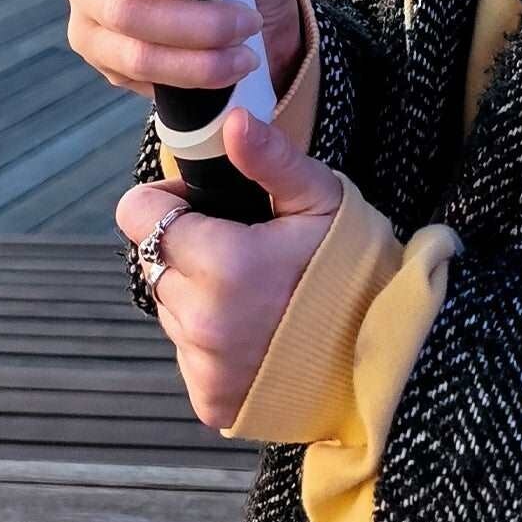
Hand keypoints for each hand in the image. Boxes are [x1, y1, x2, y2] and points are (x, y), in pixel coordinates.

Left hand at [119, 107, 344, 430]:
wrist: (383, 351)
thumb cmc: (353, 265)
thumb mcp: (320, 197)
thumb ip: (269, 158)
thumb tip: (231, 121)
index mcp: (224, 263)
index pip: (138, 213)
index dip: (167, 200)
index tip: (205, 206)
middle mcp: (203, 320)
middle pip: (153, 260)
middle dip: (186, 248)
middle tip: (242, 249)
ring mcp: (204, 367)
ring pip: (168, 307)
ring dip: (196, 293)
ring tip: (253, 292)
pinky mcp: (209, 401)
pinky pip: (186, 353)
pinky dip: (208, 340)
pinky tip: (254, 330)